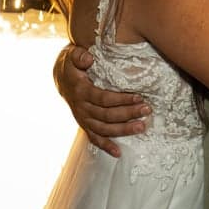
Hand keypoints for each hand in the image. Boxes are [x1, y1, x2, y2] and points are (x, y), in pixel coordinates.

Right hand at [54, 43, 151, 157]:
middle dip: (128, 113)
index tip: (139, 97)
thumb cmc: (72, 65)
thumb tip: (88, 58)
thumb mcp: (72, 55)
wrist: (61, 77)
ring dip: (123, 130)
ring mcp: (83, 118)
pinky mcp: (84, 125)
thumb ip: (79, 55)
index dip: (121, 99)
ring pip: (104, 128)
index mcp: (81, 91)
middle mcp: (81, 108)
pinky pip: (94, 138)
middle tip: (147, 111)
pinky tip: (119, 153)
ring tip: (142, 127)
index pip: (104, 98)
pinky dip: (106, 146)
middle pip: (107, 114)